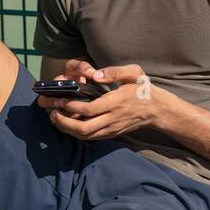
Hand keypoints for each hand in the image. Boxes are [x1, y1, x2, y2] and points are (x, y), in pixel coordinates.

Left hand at [36, 63, 156, 139]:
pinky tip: (66, 124)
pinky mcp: (110, 133)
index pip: (89, 109)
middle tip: (52, 112)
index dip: (71, 106)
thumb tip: (94, 75)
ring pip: (85, 136)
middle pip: (83, 128)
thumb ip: (114, 72)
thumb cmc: (143, 89)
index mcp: (116, 102)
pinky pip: (90, 137)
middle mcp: (112, 119)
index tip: (59, 99)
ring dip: (67, 129)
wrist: (157, 110)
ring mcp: (111, 129)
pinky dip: (75, 133)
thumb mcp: (134, 73)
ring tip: (55, 118)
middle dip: (64, 122)